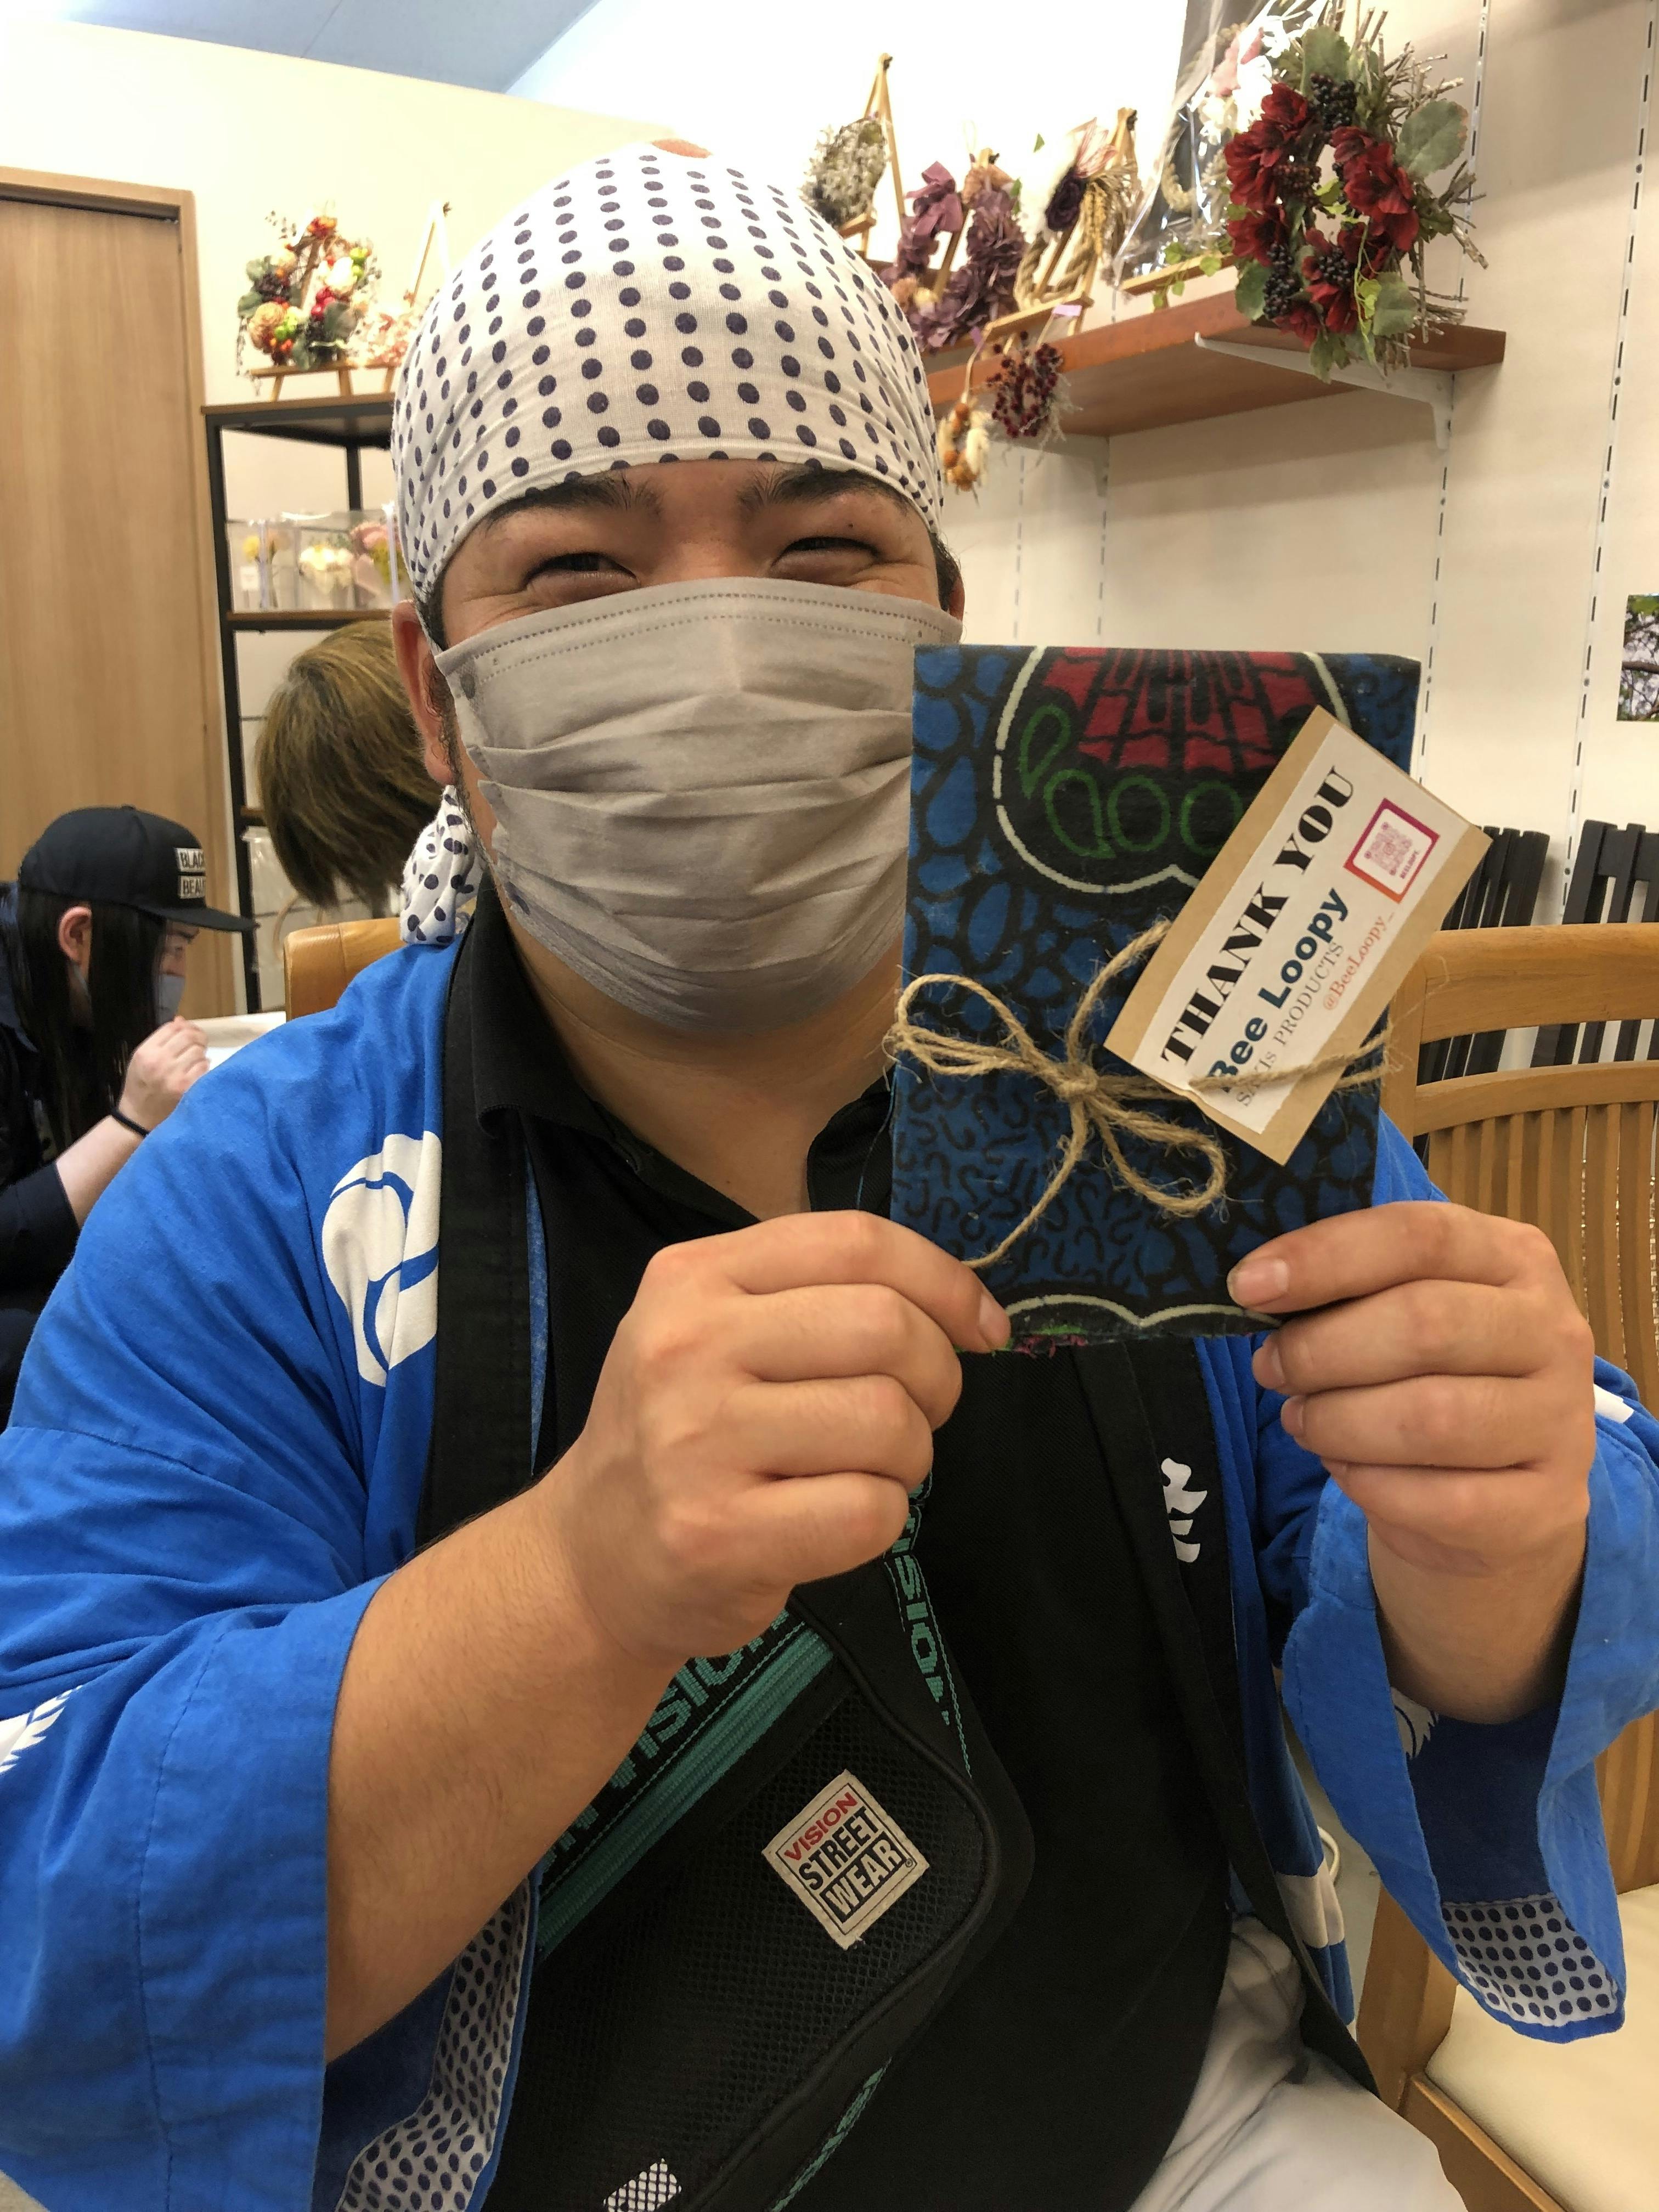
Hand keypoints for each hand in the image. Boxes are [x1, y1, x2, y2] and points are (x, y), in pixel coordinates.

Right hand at [118, 1018, 209, 1130]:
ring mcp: (173, 1076)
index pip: (173, 1027)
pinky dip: (204, 1067)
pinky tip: (197, 1071)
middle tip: (199, 1044)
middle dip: (198, 1037)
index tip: (191, 1031)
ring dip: (200, 1053)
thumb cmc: (140, 1086)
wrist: (138, 1117)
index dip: (186, 1026)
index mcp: (146, 1052)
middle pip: (188, 1036)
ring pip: (198, 1051)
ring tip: (194, 1061)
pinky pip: (204, 1067)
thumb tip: (181, 1020)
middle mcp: (159, 1061)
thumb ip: (161, 1040)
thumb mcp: (141, 1059)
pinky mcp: (186, 1088)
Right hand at [543, 1212, 1007, 1666]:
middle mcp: (686, 1346)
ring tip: (862, 1471)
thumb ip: (819, 1297)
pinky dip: (880, 1519)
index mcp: (693, 1277)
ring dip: (908, 1456)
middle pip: (886, 1327)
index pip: (856, 1242)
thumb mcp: (717, 1330)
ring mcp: (696, 1441)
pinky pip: (868, 1511)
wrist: (592, 1558)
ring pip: (886, 1421)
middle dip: (935, 1378)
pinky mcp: (716, 1534)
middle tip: (911, 1416)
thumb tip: (971, 1311)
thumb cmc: (688, 1436)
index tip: (982, 1329)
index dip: (946, 1281)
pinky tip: (833, 1521)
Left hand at [1234, 1203, 1594, 1581]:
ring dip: (1338, 1422)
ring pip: (1430, 1418)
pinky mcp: (1547, 1504)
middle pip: (1425, 1323)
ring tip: (1302, 1420)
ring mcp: (1561, 1421)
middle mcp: (1552, 1331)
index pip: (1419, 1235)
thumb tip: (1259, 1287)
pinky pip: (1443, 1499)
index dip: (1326, 1257)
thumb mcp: (1402, 1311)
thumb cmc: (1434, 1377)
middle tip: (1271, 1369)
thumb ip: (1350, 1289)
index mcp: (1514, 1257)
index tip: (1249, 1286)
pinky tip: (1346, 1470)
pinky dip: (1371, 1485)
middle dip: (1321, 1350)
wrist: (1502, 1491)